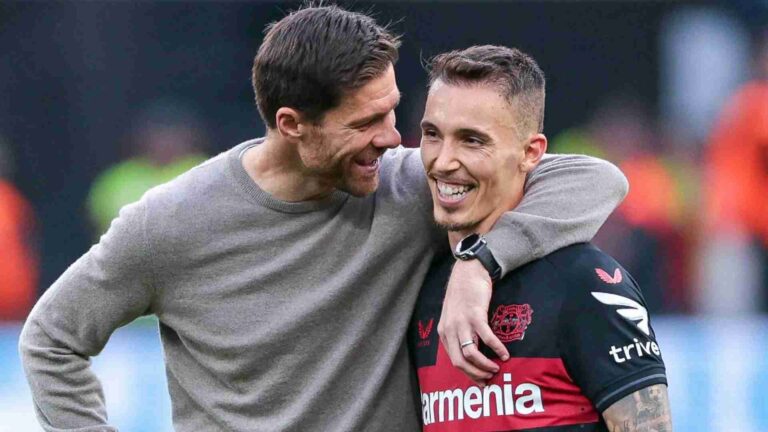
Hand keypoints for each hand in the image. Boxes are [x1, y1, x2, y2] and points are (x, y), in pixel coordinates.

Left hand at [437, 259, 509, 385]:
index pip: (453, 360)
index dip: (468, 374)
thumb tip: (470, 352)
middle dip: (475, 375)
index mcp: (444, 332)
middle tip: (488, 379)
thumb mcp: (453, 316)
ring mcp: (462, 322)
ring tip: (496, 368)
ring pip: (471, 354)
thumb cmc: (463, 294)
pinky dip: (497, 348)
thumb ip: (458, 333)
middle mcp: (450, 330)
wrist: (468, 271)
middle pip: (460, 362)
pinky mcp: (475, 315)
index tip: (480, 381)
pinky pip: (486, 338)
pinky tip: (505, 354)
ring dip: (484, 365)